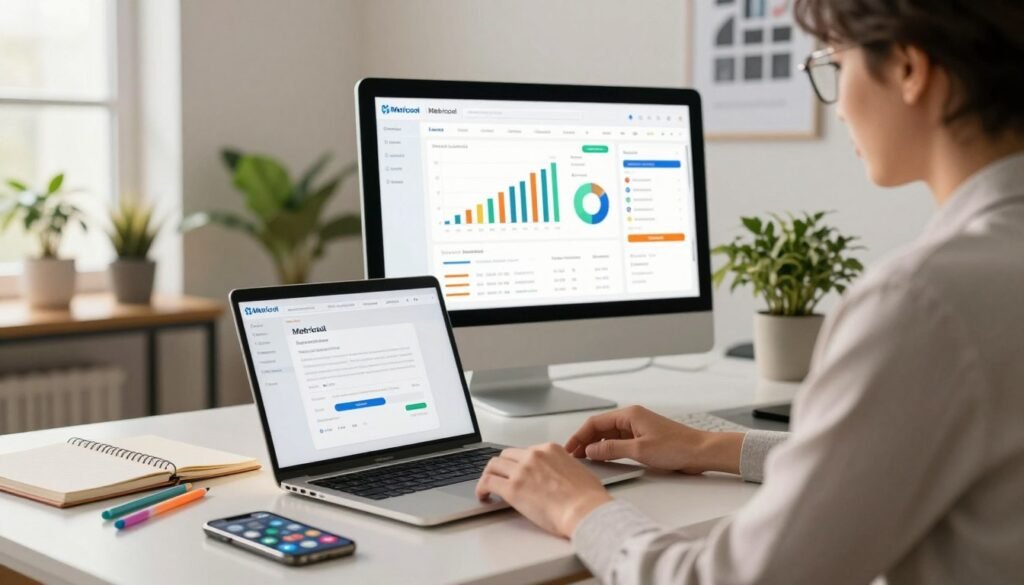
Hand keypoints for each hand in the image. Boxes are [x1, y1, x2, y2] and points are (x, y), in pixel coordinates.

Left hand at [475, 443, 612, 537]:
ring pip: (493, 465)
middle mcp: (533, 455)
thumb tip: (558, 475)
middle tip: (501, 479)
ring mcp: (521, 470)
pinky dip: (482, 488)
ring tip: (488, 488)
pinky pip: (488, 482)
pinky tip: (484, 497)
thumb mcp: (578, 470)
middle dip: (503, 467)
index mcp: (550, 449)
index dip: (519, 464)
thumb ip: (563, 467)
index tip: (517, 472)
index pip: (525, 451)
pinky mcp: (512, 488)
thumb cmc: (588, 497)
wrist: (585, 510)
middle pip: (507, 455)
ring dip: (489, 475)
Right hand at [565, 405, 743, 474]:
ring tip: (584, 460)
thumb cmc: (677, 447)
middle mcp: (632, 419)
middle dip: (585, 441)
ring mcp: (637, 429)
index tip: (569, 448)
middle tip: (573, 456)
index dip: (579, 436)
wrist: (700, 452)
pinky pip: (619, 443)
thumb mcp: (639, 450)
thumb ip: (612, 449)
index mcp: (629, 415)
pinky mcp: (643, 440)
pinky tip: (603, 459)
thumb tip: (591, 449)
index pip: (595, 423)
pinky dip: (608, 450)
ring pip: (609, 436)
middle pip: (600, 428)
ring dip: (596, 446)